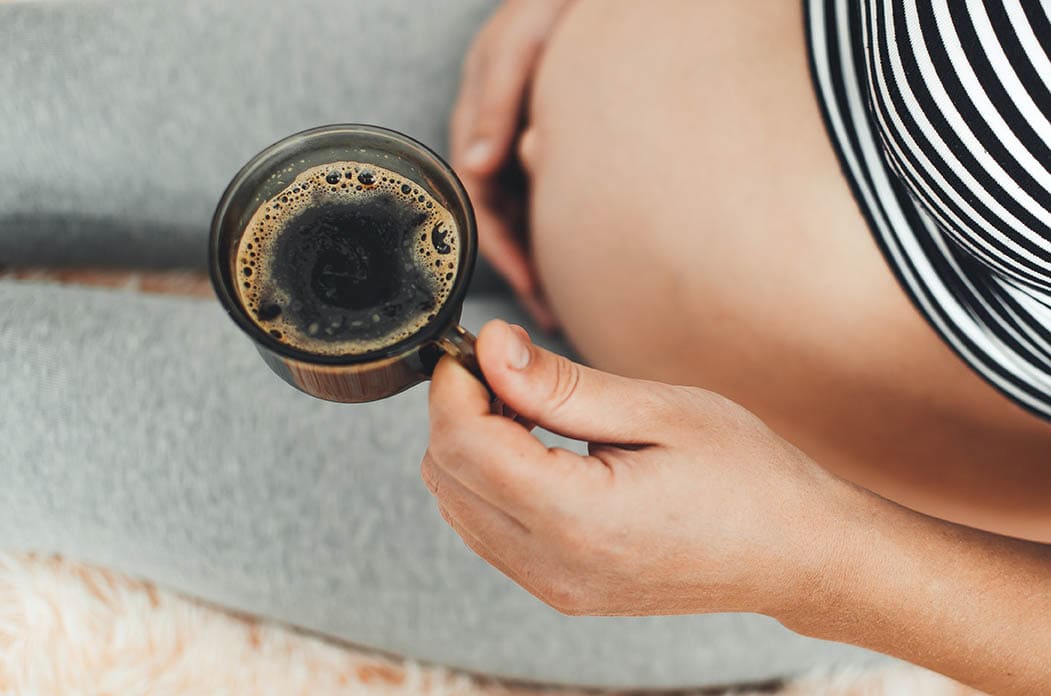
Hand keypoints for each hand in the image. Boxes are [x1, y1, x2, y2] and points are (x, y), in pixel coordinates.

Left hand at [421, 320, 847, 617]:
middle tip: (509, 370)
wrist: (795, 553)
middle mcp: (552, 565)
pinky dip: (490, 481)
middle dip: (458, 411)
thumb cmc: (747, 478)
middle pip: (446, 476)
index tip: (480, 345)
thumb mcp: (659, 409)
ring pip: (456, 505)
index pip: (463, 446)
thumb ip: (561, 385)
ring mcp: (553, 586)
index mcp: (577, 518)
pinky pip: (486, 531)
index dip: (455, 384)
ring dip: (471, 447)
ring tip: (530, 409)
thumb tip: (490, 348)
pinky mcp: (559, 588)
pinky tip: (536, 450)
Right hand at [450, 0, 573, 331]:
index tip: (532, 286)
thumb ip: (495, 102)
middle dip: (525, 271)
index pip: (479, 205)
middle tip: (552, 316)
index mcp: (477, 126)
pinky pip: (550, 200)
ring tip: (566, 304)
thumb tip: (474, 167)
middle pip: (504, 224)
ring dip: (544, 260)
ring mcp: (523, 148)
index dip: (503, 251)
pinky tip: (583, 260)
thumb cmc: (550, 7)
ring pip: (528, 218)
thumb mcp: (517, 46)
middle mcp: (497, 145)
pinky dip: (563, 233)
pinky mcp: (549, 148)